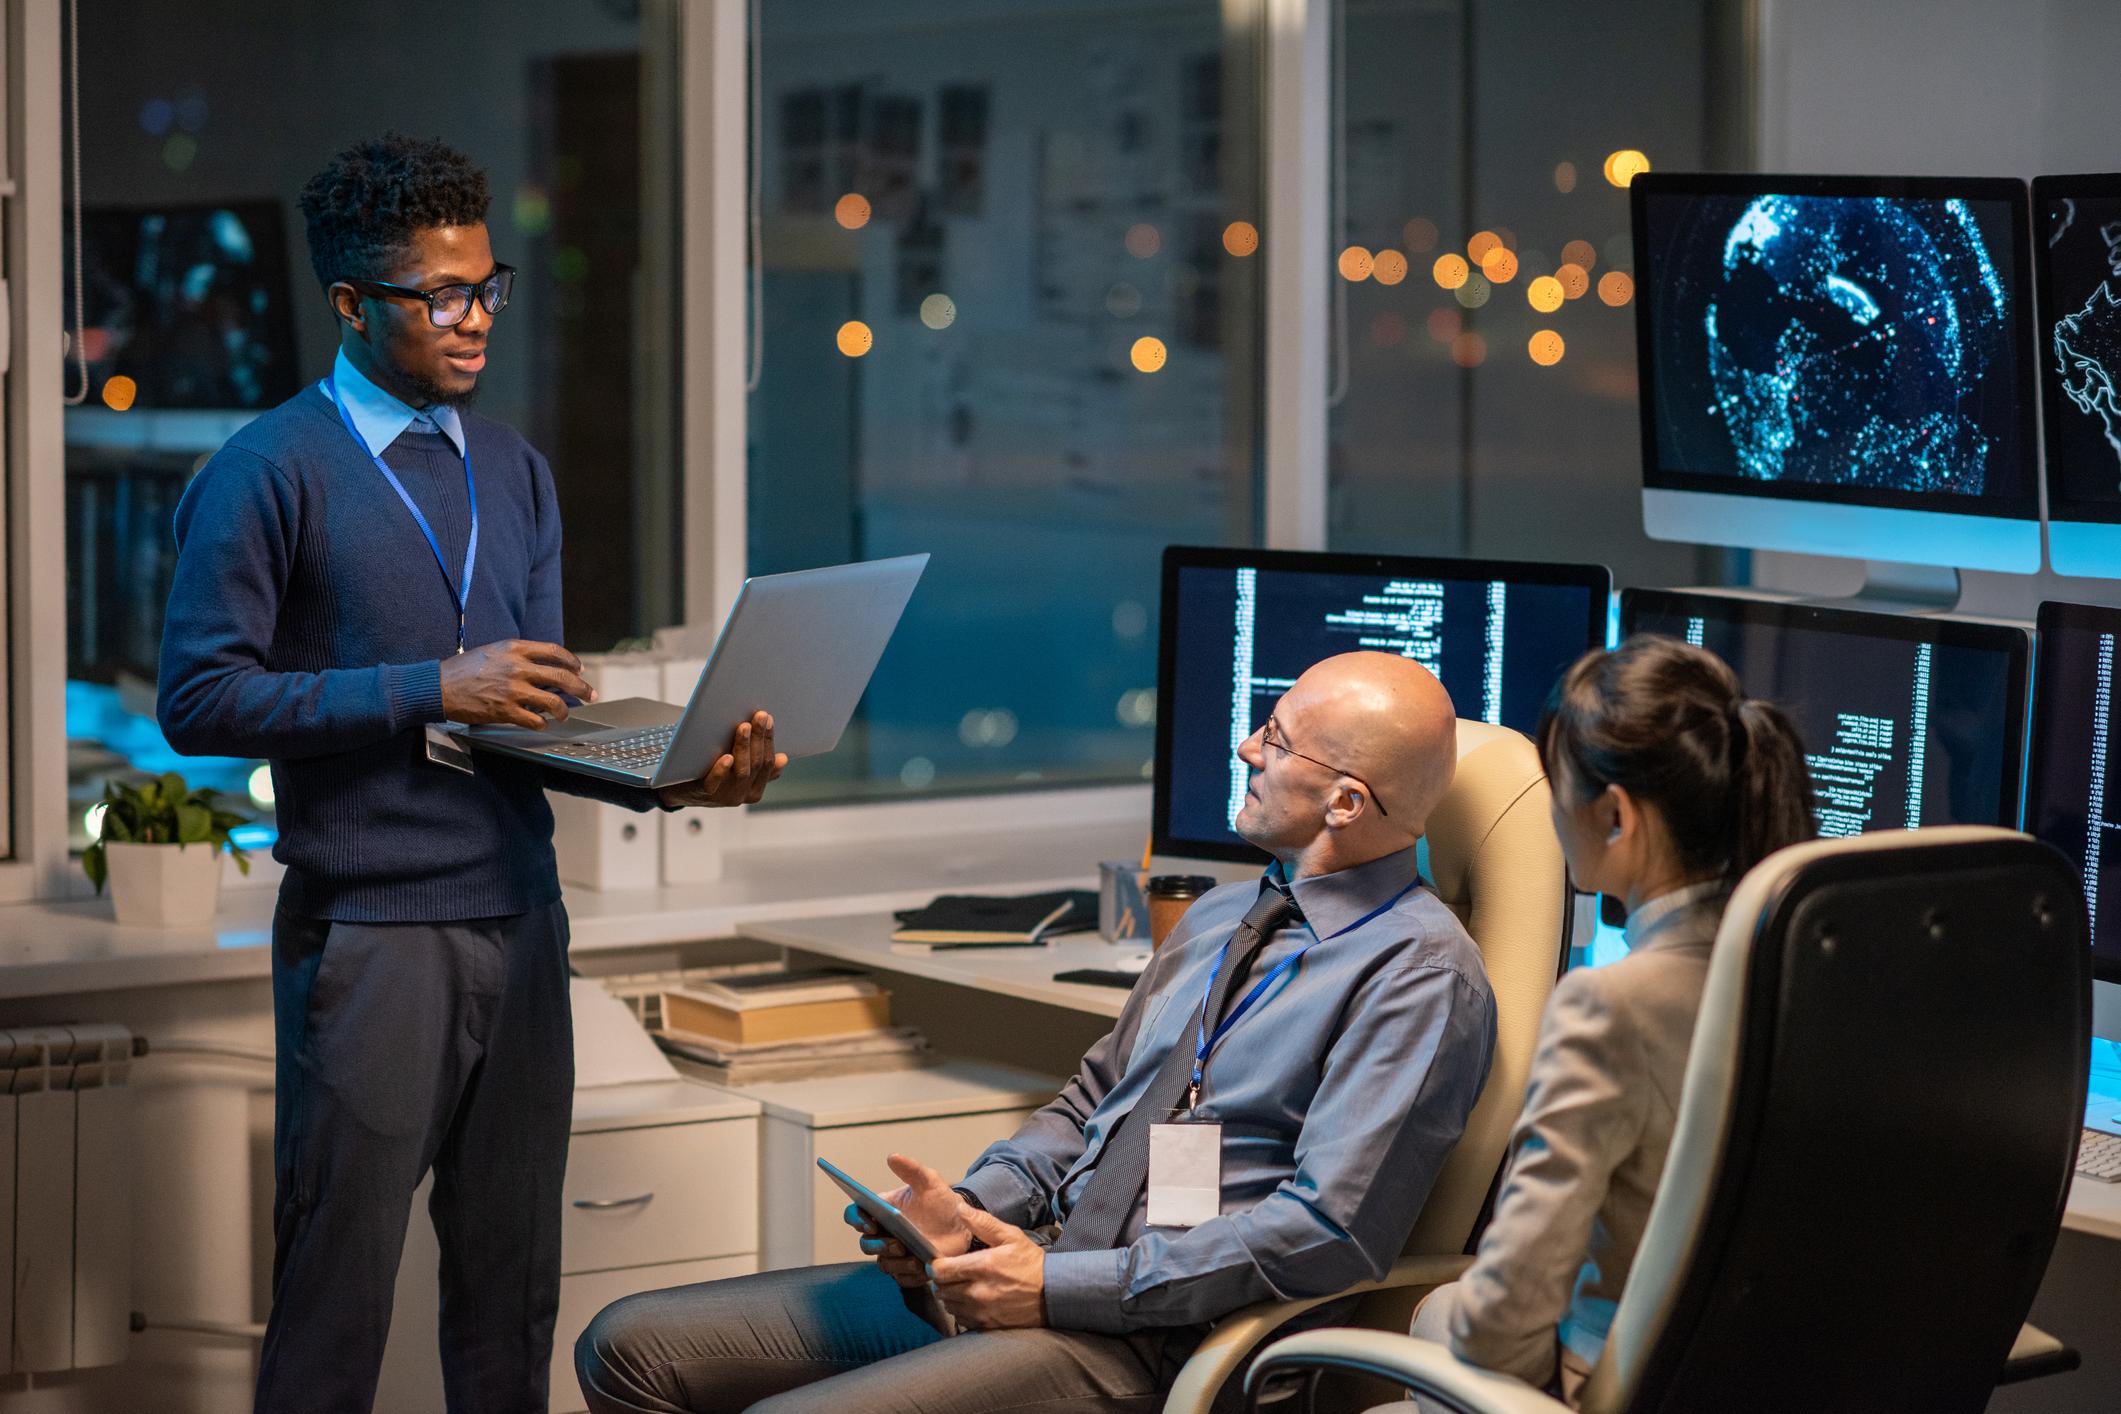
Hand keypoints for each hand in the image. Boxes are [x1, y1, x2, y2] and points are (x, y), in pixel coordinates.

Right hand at [439, 640, 594, 728]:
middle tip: (591, 695)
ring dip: (563, 710)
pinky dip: (542, 724)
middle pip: (562, 677)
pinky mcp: (505, 711)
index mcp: (514, 648)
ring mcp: (513, 690)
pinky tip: (541, 723)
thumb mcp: (492, 650)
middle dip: (582, 688)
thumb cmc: (464, 669)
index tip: (580, 670)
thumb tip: (543, 665)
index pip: (554, 652)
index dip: (572, 662)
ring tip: (564, 714)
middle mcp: (517, 667)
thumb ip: (517, 655)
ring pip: (553, 702)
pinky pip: (535, 720)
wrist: (439, 686)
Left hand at [657, 711, 786, 807]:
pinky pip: (715, 783)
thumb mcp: (737, 771)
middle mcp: (743, 795)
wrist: (676, 789)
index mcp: (754, 789)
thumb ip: (757, 766)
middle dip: (759, 738)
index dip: (769, 740)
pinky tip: (726, 757)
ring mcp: (725, 796)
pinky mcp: (704, 794)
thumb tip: (782, 759)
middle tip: (759, 716)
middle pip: (756, 765)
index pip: (768, 763)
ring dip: (744, 747)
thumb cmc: (709, 774)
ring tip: (744, 727)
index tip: (768, 718)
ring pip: (741, 771)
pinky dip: (721, 770)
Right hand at [842, 1153, 975, 1289]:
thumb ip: (912, 1169)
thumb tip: (892, 1157)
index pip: (855, 1214)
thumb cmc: (941, 1201)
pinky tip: (923, 1269)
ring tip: (914, 1258)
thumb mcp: (930, 1182)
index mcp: (881, 1210)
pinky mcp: (908, 1270)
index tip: (869, 1221)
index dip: (856, 1219)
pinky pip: (902, 1279)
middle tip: (896, 1243)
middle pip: (865, 1244)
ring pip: (884, 1264)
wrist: (962, 1225)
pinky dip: (911, 1275)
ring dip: (897, 1263)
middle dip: (877, 1246)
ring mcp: (894, 1254)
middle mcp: (883, 1233)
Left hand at [931, 1206, 1046, 1329]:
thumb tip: (960, 1208)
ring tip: (962, 1285)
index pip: (940, 1270)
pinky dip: (961, 1309)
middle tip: (953, 1272)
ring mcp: (981, 1311)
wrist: (1053, 1293)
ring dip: (950, 1295)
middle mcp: (978, 1291)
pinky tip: (971, 1300)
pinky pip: (961, 1318)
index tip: (942, 1261)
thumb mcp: (1011, 1236)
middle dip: (943, 1279)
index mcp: (982, 1266)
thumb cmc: (1031, 1263)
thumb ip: (983, 1222)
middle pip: (941, 1288)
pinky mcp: (986, 1324)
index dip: (936, 1265)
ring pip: (948, 1304)